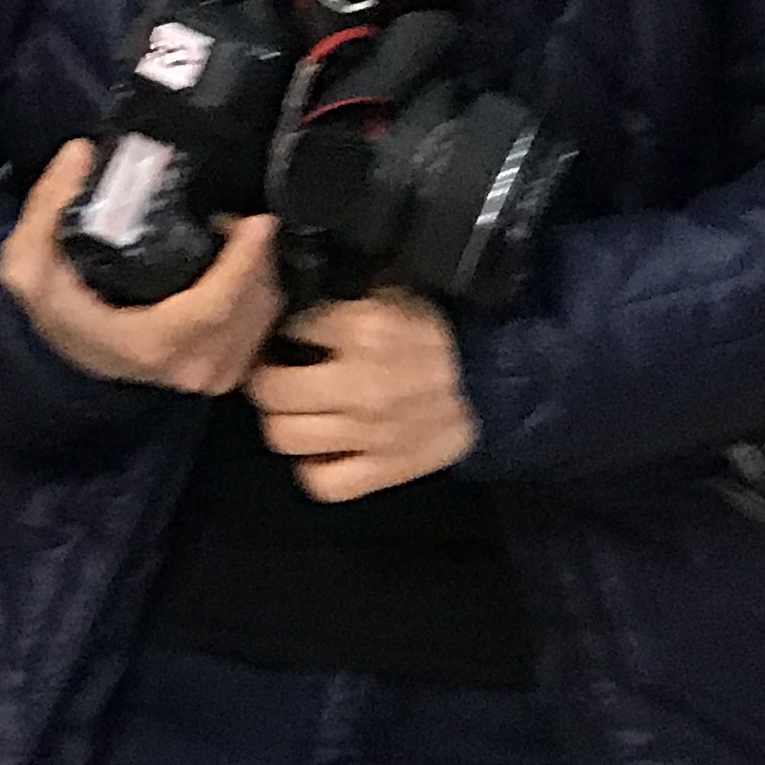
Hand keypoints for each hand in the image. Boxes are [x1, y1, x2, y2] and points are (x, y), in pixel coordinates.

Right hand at [0, 142, 282, 395]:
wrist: (74, 352)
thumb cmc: (58, 309)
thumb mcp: (29, 264)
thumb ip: (46, 207)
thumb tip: (80, 152)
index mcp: (151, 345)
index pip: (216, 305)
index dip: (245, 262)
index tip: (259, 220)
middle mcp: (191, 368)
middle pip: (252, 306)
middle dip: (257, 256)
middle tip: (239, 217)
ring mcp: (214, 376)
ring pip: (264, 315)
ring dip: (262, 271)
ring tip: (238, 238)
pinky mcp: (228, 372)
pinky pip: (264, 326)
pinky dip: (261, 291)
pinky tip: (243, 267)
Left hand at [251, 291, 476, 501]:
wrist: (497, 383)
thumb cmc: (442, 334)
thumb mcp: (399, 292)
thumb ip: (351, 290)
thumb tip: (302, 282)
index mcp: (366, 329)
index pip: (290, 326)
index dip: (283, 327)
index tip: (288, 332)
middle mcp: (362, 383)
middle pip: (272, 390)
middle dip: (266, 378)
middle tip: (276, 374)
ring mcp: (370, 433)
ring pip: (286, 436)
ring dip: (281, 422)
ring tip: (292, 410)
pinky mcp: (385, 470)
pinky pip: (324, 482)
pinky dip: (313, 468)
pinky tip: (319, 449)